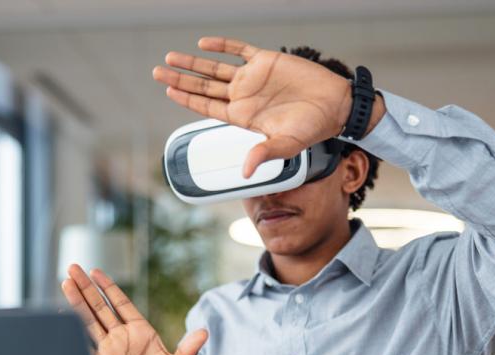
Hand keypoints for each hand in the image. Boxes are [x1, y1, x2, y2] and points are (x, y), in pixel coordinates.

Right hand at [61, 264, 207, 354]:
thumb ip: (188, 350)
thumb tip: (204, 332)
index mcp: (142, 333)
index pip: (122, 305)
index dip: (109, 288)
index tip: (96, 272)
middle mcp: (123, 338)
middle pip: (101, 307)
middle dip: (87, 288)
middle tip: (73, 267)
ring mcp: (109, 351)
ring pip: (89, 321)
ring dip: (77, 302)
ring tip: (65, 282)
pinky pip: (83, 345)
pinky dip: (72, 330)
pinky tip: (61, 315)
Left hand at [153, 37, 374, 177]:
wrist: (336, 105)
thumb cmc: (313, 128)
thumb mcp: (287, 145)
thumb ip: (264, 154)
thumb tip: (245, 172)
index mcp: (244, 116)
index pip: (208, 106)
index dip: (187, 98)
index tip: (169, 91)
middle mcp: (244, 96)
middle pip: (204, 85)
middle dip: (180, 78)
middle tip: (157, 72)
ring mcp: (253, 77)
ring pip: (215, 67)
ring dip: (193, 62)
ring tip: (171, 57)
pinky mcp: (267, 60)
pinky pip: (240, 50)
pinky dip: (222, 46)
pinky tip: (204, 43)